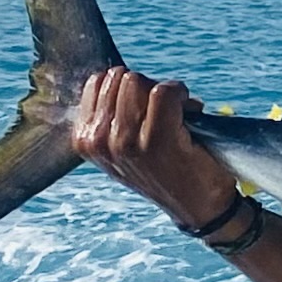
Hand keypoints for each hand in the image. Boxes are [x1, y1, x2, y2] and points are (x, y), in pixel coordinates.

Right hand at [72, 68, 237, 228]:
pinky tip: (191, 112)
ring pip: (139, 82)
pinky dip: (181, 94)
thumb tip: (113, 75)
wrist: (197, 206)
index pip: (98, 82)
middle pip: (120, 78)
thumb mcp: (122, 148)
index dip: (128, 88)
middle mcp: (99, 140)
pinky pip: (164, 92)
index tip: (145, 110)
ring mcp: (126, 141)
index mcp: (84, 139)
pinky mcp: (157, 139)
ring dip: (165, 91)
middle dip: (147, 87)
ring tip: (177, 115)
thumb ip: (109, 117)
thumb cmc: (164, 169)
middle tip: (166, 112)